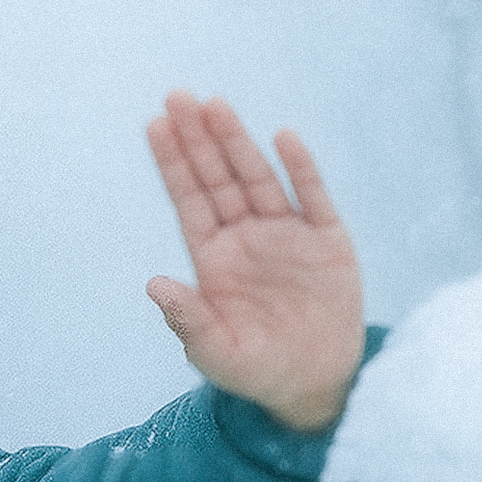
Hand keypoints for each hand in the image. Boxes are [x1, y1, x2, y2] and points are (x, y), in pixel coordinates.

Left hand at [146, 92, 364, 430]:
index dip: (173, 165)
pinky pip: (312, 198)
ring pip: (258, 179)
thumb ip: (187, 318)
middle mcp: (246, 238)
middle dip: (197, 139)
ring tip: (214, 105)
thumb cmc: (254, 370)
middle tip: (176, 96)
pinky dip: (299, 168)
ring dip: (237, 142)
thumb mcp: (214, 351)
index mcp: (214, 260)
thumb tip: (154, 284)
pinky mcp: (327, 242)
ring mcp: (286, 236)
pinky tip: (282, 138)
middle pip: (218, 179)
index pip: (189, 202)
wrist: (312, 385)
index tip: (154, 125)